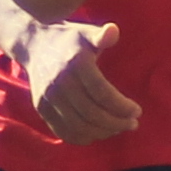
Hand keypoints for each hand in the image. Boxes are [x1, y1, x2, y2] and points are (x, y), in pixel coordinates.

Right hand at [19, 17, 143, 145]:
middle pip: (92, 113)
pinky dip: (82, 138)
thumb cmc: (69, 40)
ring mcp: (48, 97)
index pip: (102, 92)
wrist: (34, 45)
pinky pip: (62, 131)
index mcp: (75, 63)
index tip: (137, 111)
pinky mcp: (41, 108)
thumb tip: (113, 32)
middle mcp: (60, 82)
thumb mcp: (86, 33)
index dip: (121, 106)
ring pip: (78, 126)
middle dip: (116, 123)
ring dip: (102, 132)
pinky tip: (98, 134)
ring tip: (118, 129)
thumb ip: (102, 35)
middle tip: (132, 124)